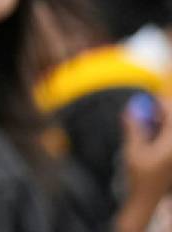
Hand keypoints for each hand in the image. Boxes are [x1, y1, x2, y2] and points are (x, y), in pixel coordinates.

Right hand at [116, 99, 171, 231]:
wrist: (148, 199)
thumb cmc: (140, 177)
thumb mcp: (133, 151)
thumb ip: (134, 129)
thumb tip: (131, 110)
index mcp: (171, 144)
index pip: (170, 115)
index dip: (159, 103)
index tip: (145, 100)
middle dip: (160, 112)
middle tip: (143, 111)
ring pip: (170, 129)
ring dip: (160, 122)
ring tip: (144, 123)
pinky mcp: (171, 157)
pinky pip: (168, 137)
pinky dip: (162, 132)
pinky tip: (150, 135)